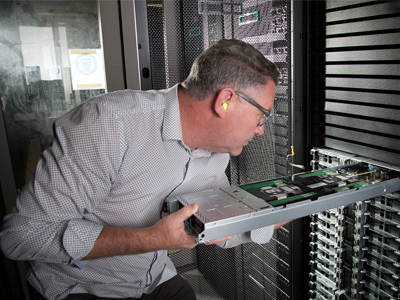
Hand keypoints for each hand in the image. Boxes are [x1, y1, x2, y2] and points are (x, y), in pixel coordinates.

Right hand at [83, 202, 232, 259]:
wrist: (150, 239)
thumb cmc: (160, 234)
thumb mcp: (175, 219)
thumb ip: (186, 212)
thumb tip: (195, 206)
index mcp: (190, 240)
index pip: (208, 239)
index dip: (219, 237)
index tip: (227, 236)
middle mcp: (189, 242)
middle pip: (206, 239)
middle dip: (216, 235)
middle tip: (225, 232)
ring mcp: (186, 241)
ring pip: (200, 237)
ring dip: (207, 233)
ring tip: (215, 228)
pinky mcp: (181, 238)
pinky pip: (193, 234)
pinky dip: (199, 230)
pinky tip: (198, 225)